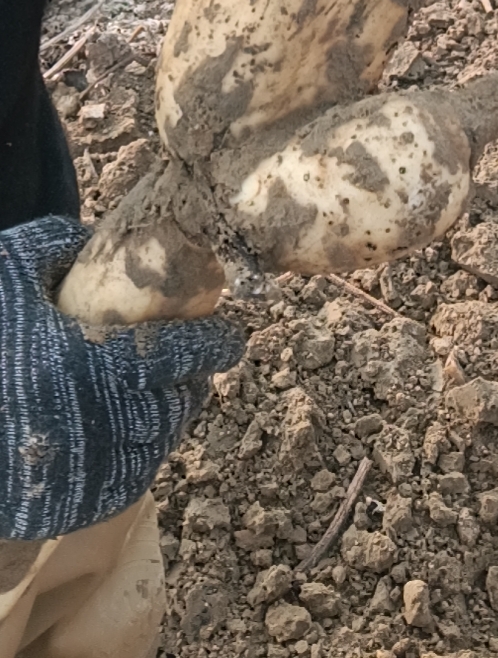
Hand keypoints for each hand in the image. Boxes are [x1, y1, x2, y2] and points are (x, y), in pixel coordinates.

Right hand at [0, 218, 242, 540]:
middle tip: (196, 367)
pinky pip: (124, 482)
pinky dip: (137, 455)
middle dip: (191, 384)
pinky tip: (129, 432)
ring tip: (169, 396)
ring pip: (154, 447)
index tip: (231, 337)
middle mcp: (95, 422)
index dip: (212, 344)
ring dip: (168, 419)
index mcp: (87, 363)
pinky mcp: (68, 506)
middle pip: (173, 406)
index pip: (177, 353)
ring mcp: (84, 471)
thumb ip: (54, 248)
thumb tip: (95, 236)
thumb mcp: (8, 274)